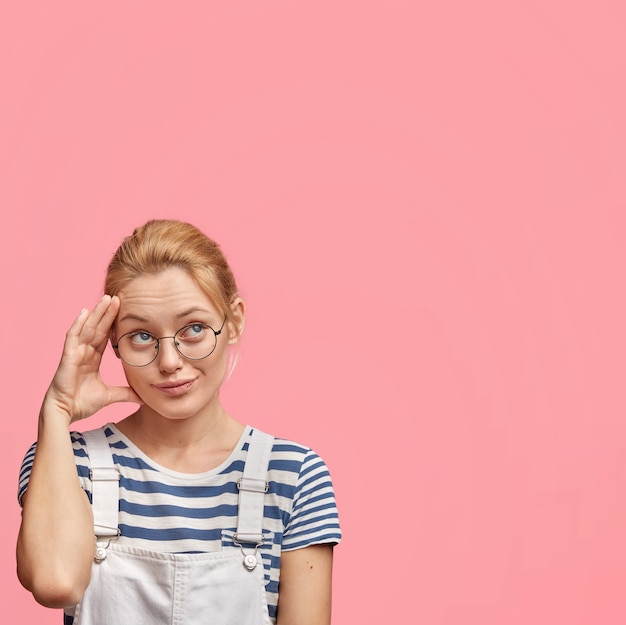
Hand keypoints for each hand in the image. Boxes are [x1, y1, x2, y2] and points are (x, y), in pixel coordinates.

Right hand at [44, 294, 141, 424]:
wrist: (66, 413)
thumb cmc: (82, 404)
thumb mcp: (109, 396)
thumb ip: (126, 394)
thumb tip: (144, 398)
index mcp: (92, 359)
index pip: (105, 336)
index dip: (113, 324)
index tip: (123, 311)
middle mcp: (84, 353)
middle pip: (97, 328)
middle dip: (106, 313)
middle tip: (117, 297)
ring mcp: (75, 353)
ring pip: (87, 328)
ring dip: (96, 313)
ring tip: (106, 298)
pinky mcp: (68, 357)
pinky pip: (73, 337)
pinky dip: (78, 324)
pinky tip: (85, 312)